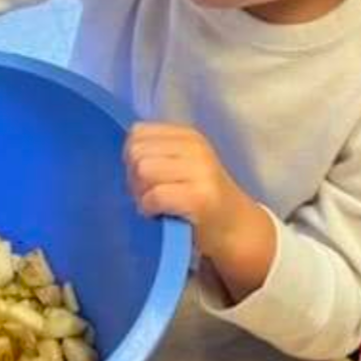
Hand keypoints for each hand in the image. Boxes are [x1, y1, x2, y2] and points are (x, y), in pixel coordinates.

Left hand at [124, 122, 245, 253]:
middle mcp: (195, 148)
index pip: (138, 133)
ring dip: (140, 193)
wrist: (234, 227)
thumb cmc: (199, 196)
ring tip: (154, 204)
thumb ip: (156, 153)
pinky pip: (154, 196)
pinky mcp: (199, 198)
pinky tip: (160, 214)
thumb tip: (126, 156)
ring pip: (143, 170)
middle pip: (137, 152)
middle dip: (133, 176)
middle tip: (147, 194)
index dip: (132, 156)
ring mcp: (200, 172)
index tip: (146, 176)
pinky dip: (148, 208)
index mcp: (188, 136)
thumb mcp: (182, 164)